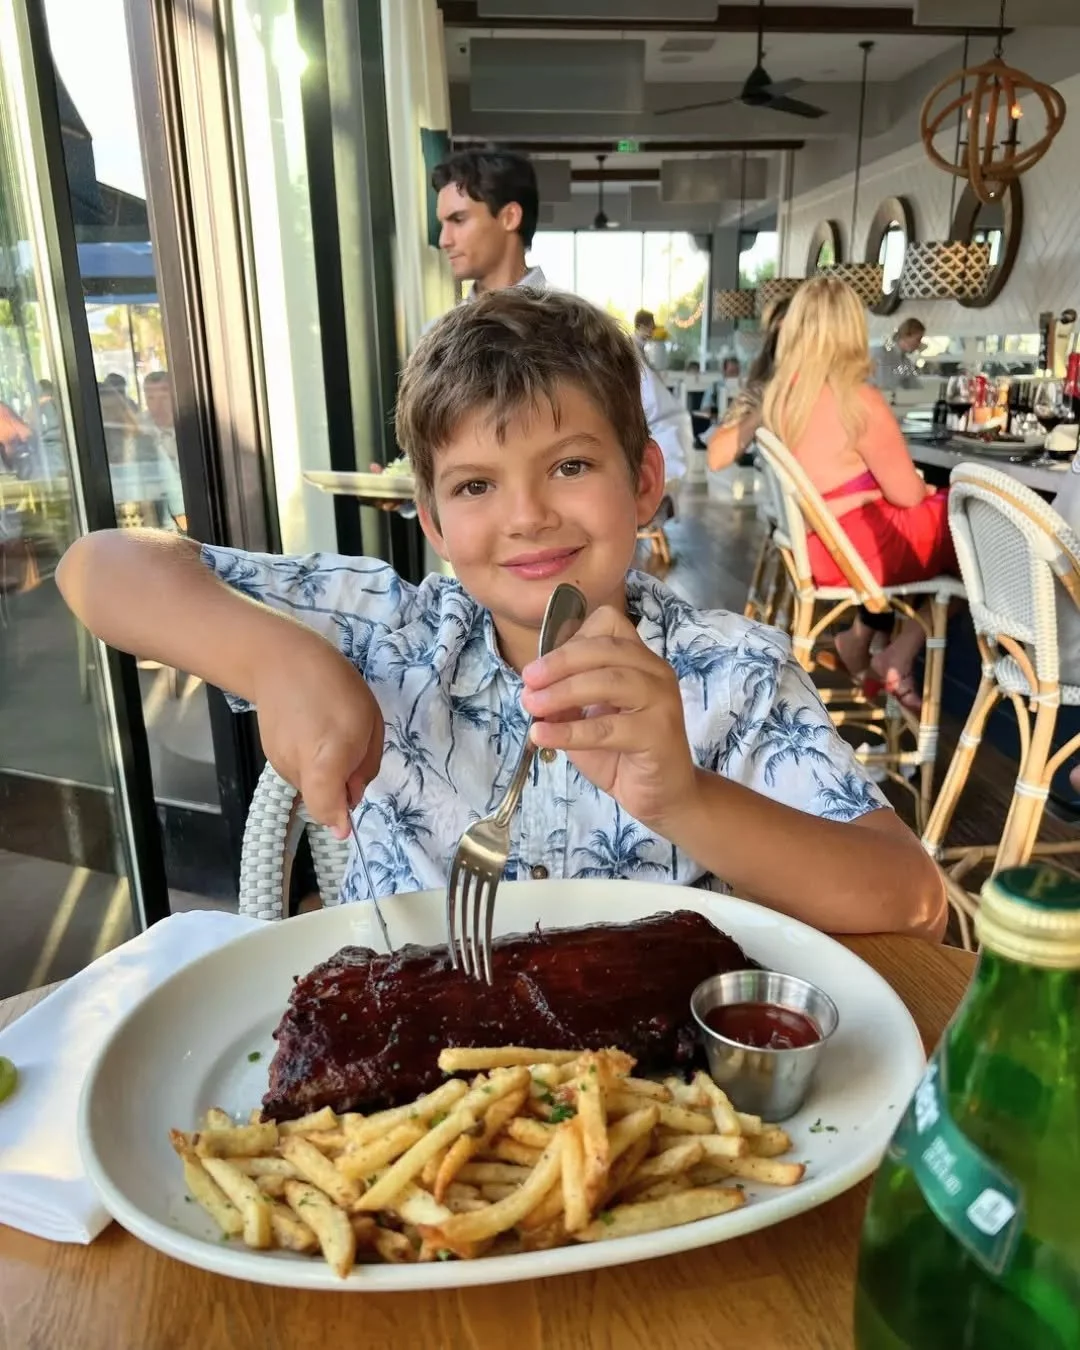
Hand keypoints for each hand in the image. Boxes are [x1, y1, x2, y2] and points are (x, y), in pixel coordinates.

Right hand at [252, 631, 383, 837]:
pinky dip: (310, 763)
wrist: (279, 660)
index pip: (327, 809)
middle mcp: (297, 768)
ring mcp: (279, 763)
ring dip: (325, 774)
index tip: (348, 826)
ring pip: (310, 786)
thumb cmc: (335, 685)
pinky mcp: (270, 756)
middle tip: (352, 754)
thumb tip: (353, 796)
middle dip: (339, 790)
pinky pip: (298, 771)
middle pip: (321, 800)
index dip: (339, 821)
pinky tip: (312, 733)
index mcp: (326, 760)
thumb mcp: (369, 722)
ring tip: (329, 735)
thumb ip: (365, 765)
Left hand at [520, 606, 695, 830]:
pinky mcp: (659, 734)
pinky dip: (570, 731)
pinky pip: (608, 728)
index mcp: (638, 659)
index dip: (571, 639)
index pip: (609, 623)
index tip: (542, 666)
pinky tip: (543, 736)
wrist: (663, 795)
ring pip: (609, 681)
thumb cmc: (622, 753)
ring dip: (564, 691)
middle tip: (528, 680)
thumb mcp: (585, 719)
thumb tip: (532, 692)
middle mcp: (655, 671)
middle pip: (605, 648)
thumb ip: (564, 701)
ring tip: (533, 706)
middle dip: (560, 662)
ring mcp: (662, 701)